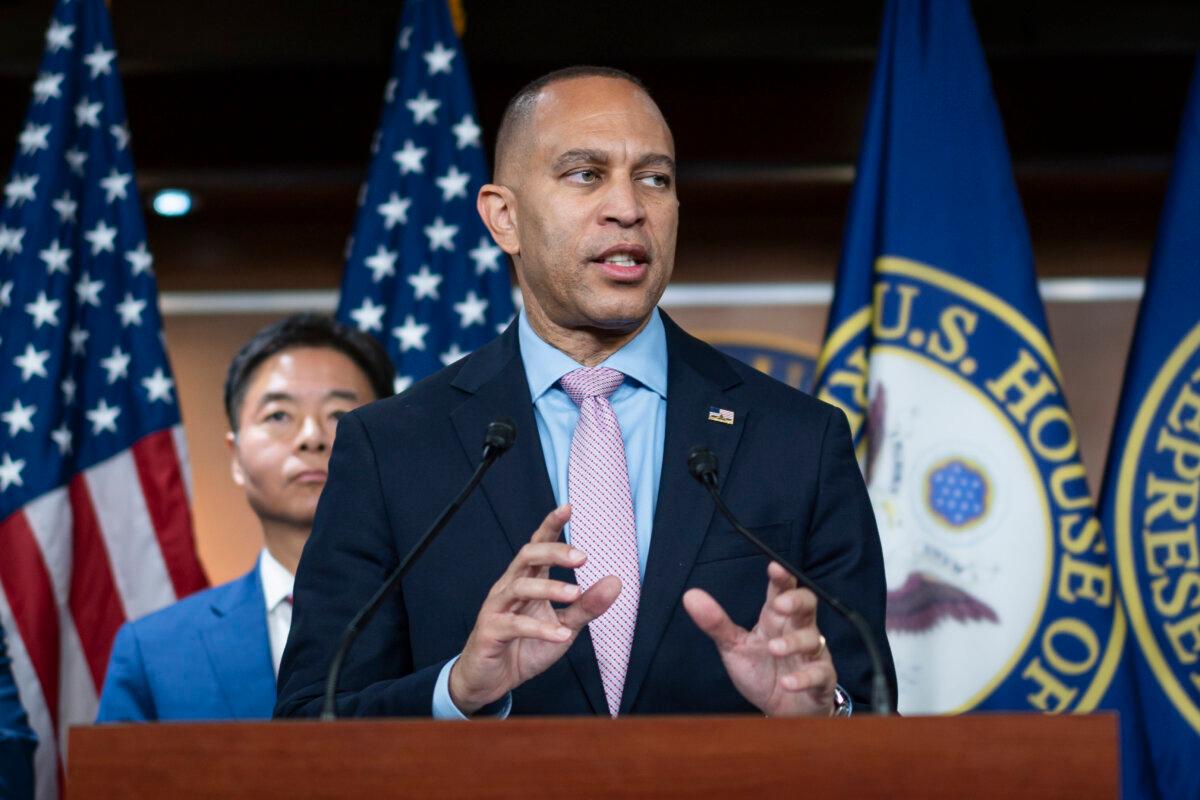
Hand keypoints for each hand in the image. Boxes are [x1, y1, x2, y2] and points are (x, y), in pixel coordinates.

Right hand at [449, 505, 620, 713]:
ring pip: (520, 586)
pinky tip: (561, 635)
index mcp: (528, 580)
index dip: (550, 525)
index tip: (567, 507)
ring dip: (549, 588)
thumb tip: (616, 581)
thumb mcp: (564, 626)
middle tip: (582, 557)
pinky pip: (515, 625)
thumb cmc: (525, 647)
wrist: (490, 680)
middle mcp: (510, 587)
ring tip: (575, 593)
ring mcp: (497, 608)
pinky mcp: (490, 631)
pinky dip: (540, 629)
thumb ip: (587, 605)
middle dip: (553, 552)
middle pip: (527, 556)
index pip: (538, 545)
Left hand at [683, 561, 835, 716]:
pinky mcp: (821, 679)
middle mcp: (797, 631)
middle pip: (807, 605)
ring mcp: (812, 655)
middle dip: (796, 601)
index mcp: (775, 620)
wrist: (779, 712)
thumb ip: (716, 623)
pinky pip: (820, 674)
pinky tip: (788, 682)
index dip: (782, 578)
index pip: (782, 591)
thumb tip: (690, 595)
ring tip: (774, 648)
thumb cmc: (760, 672)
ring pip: (813, 639)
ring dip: (794, 642)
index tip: (774, 566)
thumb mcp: (733, 647)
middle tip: (780, 605)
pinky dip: (804, 678)